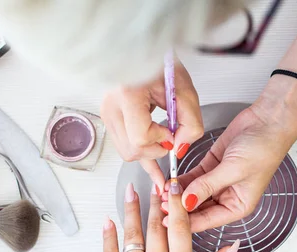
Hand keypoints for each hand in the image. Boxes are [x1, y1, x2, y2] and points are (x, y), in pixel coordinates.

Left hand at [93, 182, 239, 251]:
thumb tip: (231, 246)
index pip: (178, 226)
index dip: (176, 203)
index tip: (174, 186)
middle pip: (154, 225)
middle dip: (155, 201)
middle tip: (155, 183)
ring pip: (132, 233)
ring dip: (131, 209)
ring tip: (131, 190)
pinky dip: (108, 234)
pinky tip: (108, 220)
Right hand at [100, 62, 203, 193]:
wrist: (142, 51)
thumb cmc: (160, 63)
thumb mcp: (184, 90)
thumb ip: (190, 122)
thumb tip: (181, 146)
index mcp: (128, 94)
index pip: (140, 137)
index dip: (160, 139)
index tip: (171, 130)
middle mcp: (112, 106)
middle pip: (132, 150)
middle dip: (156, 150)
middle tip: (170, 137)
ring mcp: (107, 113)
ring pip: (126, 152)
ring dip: (148, 152)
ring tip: (163, 144)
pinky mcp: (108, 117)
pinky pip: (123, 145)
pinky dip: (140, 150)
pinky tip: (151, 155)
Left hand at [160, 104, 296, 232]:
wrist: (269, 120)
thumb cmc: (264, 147)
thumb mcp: (234, 170)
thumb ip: (207, 186)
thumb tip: (186, 201)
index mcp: (238, 206)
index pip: (207, 220)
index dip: (186, 221)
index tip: (168, 220)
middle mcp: (228, 197)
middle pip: (197, 209)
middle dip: (179, 207)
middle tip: (161, 205)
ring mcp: (218, 181)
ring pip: (192, 193)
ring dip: (177, 193)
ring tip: (162, 193)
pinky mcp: (211, 166)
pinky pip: (192, 177)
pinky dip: (180, 179)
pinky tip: (168, 181)